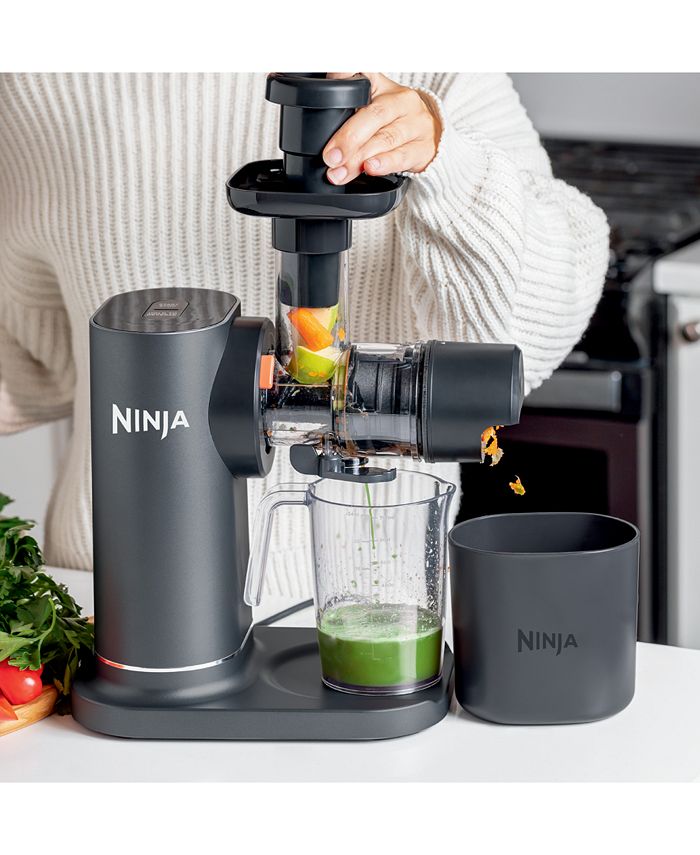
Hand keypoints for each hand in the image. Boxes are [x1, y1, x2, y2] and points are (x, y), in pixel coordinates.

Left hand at [322, 73, 441, 184]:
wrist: (428, 138)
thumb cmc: (392, 123)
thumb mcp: (371, 109)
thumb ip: (347, 114)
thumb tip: (326, 142)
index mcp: (382, 85)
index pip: (364, 73)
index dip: (346, 74)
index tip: (333, 79)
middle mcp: (401, 100)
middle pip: (374, 116)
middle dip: (349, 138)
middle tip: (330, 157)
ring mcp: (416, 123)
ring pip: (385, 139)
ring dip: (360, 158)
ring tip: (342, 171)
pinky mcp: (424, 147)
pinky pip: (402, 156)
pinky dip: (384, 164)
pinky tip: (370, 168)